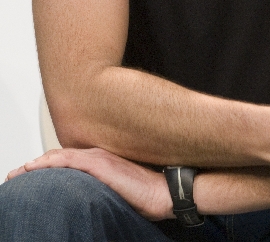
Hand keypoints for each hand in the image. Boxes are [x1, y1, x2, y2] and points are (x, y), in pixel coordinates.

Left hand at [6, 148, 172, 221]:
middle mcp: (98, 155)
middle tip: (16, 174)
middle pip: (59, 157)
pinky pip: (70, 160)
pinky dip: (52, 161)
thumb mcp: (118, 191)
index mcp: (102, 161)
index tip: (28, 174)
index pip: (67, 161)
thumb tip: (86, 200)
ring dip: (38, 163)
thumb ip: (101, 188)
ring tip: (20, 172)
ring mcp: (99, 158)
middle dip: (36, 165)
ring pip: (60, 157)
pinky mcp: (102, 164)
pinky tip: (38, 165)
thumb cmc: (147, 194)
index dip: (46, 165)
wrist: (166, 191)